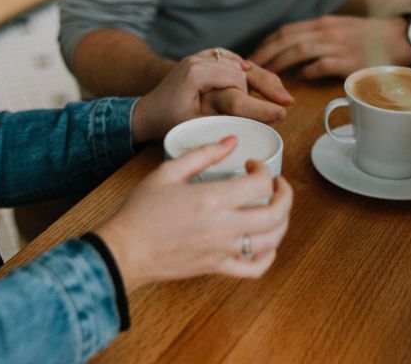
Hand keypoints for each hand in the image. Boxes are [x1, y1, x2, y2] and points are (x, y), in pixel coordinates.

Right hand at [95, 137, 292, 292]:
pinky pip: (255, 269)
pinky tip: (265, 243)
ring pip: (272, 240)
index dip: (264, 169)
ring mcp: (223, 250)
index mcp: (212, 199)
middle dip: (285, 194)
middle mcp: (223, 227)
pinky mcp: (218, 268)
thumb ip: (203, 154)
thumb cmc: (141, 211)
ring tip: (275, 209)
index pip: (260, 183)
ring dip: (282, 222)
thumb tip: (231, 141)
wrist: (125, 249)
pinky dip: (269, 256)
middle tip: (277, 184)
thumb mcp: (168, 171)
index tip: (252, 165)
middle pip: (276, 213)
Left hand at [132, 49, 292, 142]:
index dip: (258, 99)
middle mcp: (198, 59)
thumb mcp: (195, 124)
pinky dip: (245, 67)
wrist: (145, 112)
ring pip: (238, 63)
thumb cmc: (167, 122)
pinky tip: (259, 76)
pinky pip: (229, 59)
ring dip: (259, 77)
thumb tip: (252, 124)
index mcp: (196, 73)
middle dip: (267, 85)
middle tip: (288, 101)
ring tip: (280, 93)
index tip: (279, 112)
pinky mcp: (202, 59)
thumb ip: (222, 119)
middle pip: (242, 69)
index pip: (237, 81)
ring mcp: (200, 57)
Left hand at [249, 15, 410, 78]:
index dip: (266, 43)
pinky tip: (298, 80)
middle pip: (287, 39)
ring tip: (267, 76)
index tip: (253, 55)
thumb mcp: (340, 30)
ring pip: (299, 50)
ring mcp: (338, 45)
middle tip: (250, 68)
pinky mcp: (350, 60)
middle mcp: (327, 31)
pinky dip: (307, 72)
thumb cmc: (370, 38)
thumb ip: (318, 38)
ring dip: (280, 63)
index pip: (286, 30)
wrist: (402, 38)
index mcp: (322, 24)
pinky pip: (321, 65)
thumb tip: (293, 53)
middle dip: (265, 54)